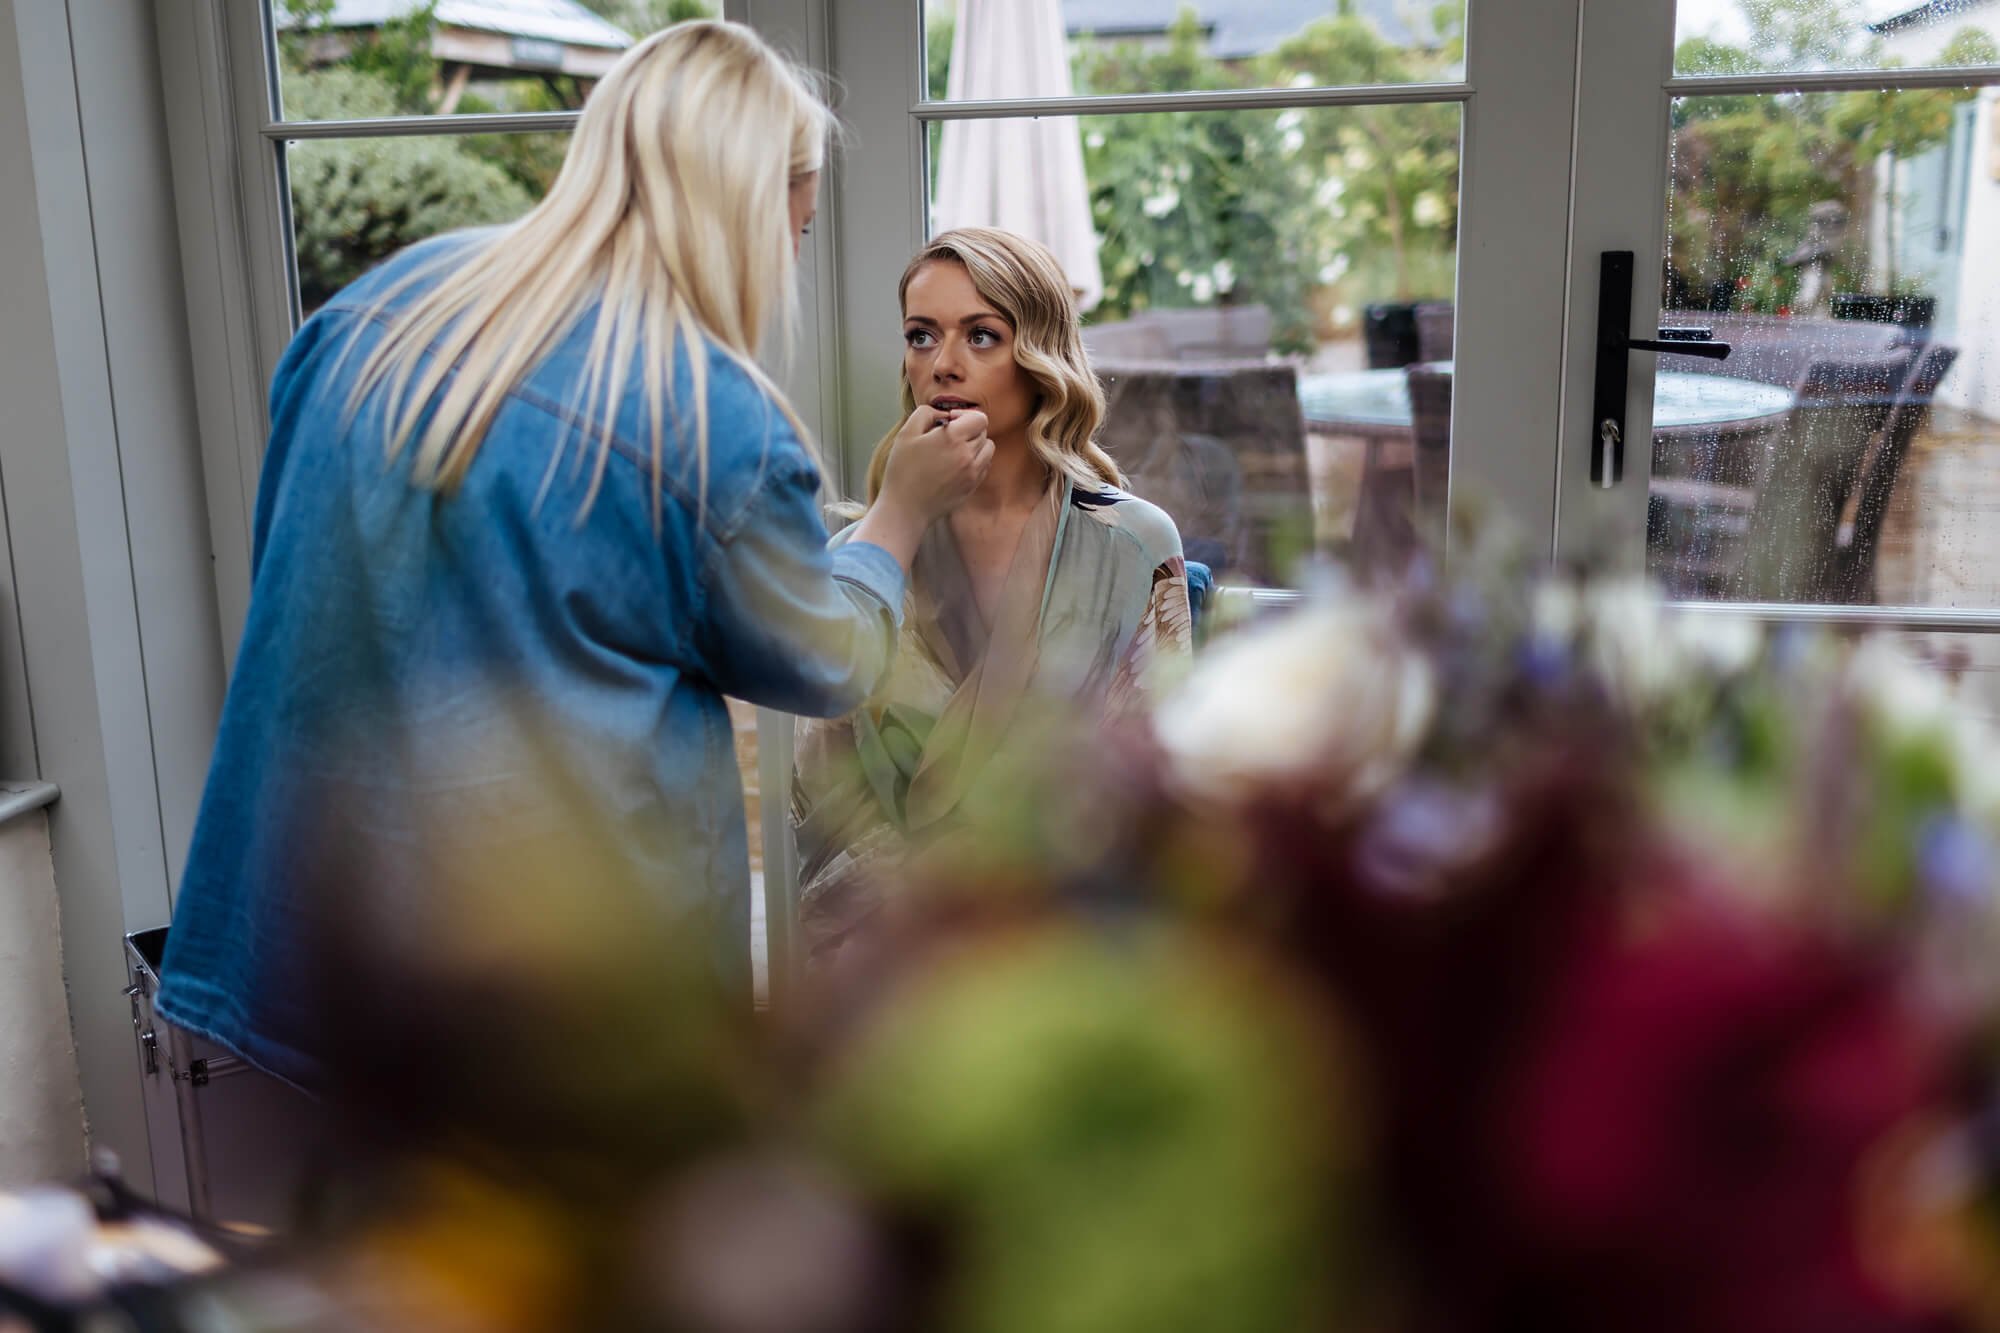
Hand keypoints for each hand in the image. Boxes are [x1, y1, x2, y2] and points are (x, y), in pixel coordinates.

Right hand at [852, 406, 994, 571]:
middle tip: (948, 437)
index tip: (949, 421)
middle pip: (983, 432)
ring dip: (975, 445)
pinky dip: (975, 462)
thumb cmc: (902, 470)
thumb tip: (943, 414)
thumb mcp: (906, 433)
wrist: (905, 508)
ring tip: (955, 450)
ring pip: (988, 449)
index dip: (965, 415)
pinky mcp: (972, 487)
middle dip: (968, 429)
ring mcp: (973, 473)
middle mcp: (968, 455)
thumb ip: (926, 413)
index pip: (979, 418)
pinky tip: (955, 465)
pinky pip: (984, 467)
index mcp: (953, 438)